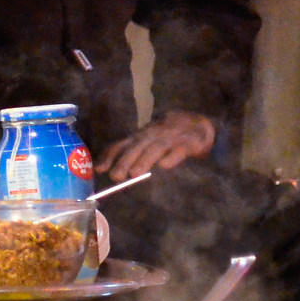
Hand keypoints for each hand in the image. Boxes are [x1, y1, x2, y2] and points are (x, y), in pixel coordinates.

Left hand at [97, 111, 215, 179]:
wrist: (200, 123)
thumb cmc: (168, 135)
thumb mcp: (148, 140)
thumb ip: (132, 152)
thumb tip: (110, 171)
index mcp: (140, 135)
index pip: (122, 144)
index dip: (110, 156)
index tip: (99, 169)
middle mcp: (153, 134)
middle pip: (137, 147)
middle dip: (125, 161)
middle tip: (116, 176)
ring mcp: (171, 137)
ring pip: (156, 148)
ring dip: (144, 160)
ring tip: (134, 174)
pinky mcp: (189, 142)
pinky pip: (179, 150)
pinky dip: (172, 157)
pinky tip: (165, 166)